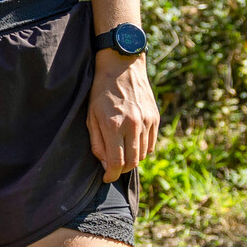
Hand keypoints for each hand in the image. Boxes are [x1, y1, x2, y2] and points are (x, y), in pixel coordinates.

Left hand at [87, 51, 159, 181]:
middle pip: (132, 162)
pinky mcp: (155, 118)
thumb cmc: (100, 92)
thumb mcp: (90, 116)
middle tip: (113, 168)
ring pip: (143, 155)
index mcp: (113, 125)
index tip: (107, 178)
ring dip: (132, 160)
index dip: (111, 175)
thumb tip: (106, 165)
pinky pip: (151, 144)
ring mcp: (147, 121)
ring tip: (121, 154)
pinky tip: (132, 144)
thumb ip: (97, 143)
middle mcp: (133, 125)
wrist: (122, 67)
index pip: (117, 162)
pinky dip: (142, 150)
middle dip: (122, 170)